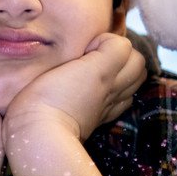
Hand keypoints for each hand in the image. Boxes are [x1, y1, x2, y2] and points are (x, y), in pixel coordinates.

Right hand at [5, 32, 146, 142]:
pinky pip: (118, 104)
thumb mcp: (77, 64)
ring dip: (122, 73)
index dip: (105, 40)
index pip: (124, 45)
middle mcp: (112, 89)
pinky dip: (116, 95)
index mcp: (106, 72)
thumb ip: (104, 50)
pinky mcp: (96, 121)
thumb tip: (106, 45)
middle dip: (122, 54)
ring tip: (100, 70)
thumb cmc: (49, 97)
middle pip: (137, 64)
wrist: (39, 136)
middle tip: (97, 54)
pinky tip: (98, 92)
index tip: (84, 47)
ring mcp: (105, 107)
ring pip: (131, 85)